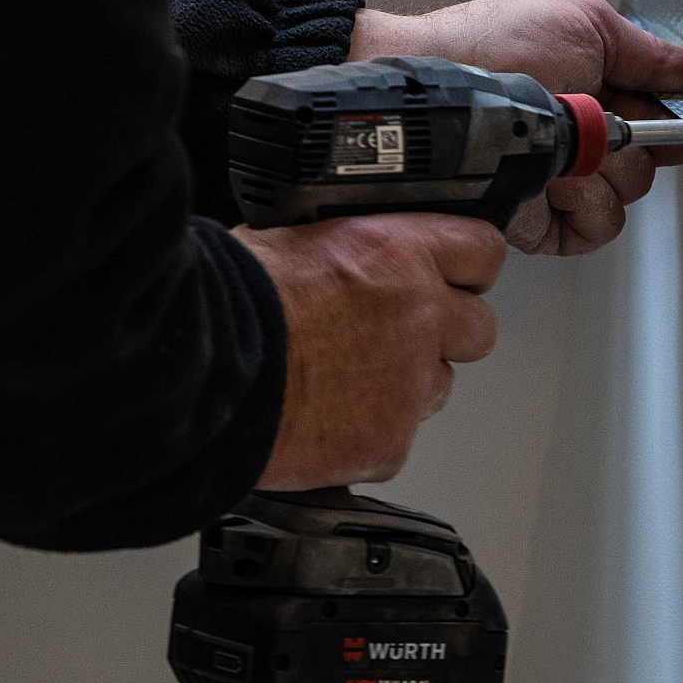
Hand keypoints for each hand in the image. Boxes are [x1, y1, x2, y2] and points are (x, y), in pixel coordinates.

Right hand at [236, 213, 506, 488]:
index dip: (466, 267)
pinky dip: (368, 435)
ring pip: (439, 387)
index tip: (455, 277)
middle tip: (398, 338)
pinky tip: (325, 421)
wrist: (201, 377)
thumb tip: (345, 253)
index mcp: (399, 253)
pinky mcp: (388, 443)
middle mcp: (419, 317)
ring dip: (406, 386)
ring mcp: (409, 386)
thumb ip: (344, 249)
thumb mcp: (289, 239)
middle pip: (478, 328)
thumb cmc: (230, 305)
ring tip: (346, 383)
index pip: (481, 250)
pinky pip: (398, 440)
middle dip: (446, 334)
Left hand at [350, 0, 682, 255]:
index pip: (665, 115)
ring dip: (601, 172)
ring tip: (562, 149)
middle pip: (652, 160)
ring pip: (627, 196)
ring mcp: (565, 181)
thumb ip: (648, 49)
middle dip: (634, 141)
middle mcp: (585, 139)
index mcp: (599, 88)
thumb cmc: (496, 45)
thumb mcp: (584, 22)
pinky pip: (596, 228)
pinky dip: (581, 206)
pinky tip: (552, 182)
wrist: (440, 95)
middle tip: (601, 119)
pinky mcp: (545, 221)